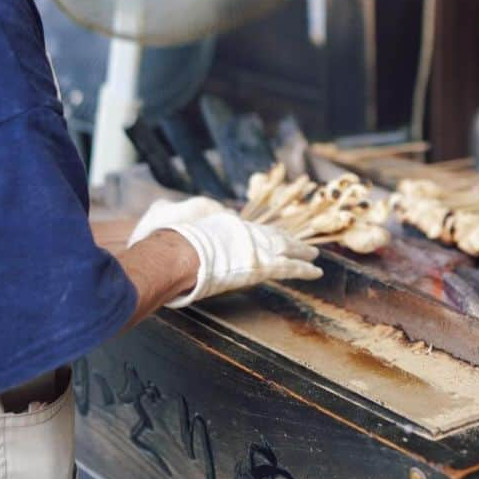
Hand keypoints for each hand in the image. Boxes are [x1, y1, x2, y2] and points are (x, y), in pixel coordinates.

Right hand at [129, 197, 321, 306]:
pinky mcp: (264, 265)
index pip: (242, 228)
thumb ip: (164, 211)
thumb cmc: (168, 237)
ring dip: (301, 250)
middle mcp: (244, 230)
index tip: (253, 238)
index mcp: (223, 221)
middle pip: (270, 233)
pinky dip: (305, 269)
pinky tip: (317, 271)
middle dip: (284, 238)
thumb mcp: (160, 216)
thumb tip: (162, 207)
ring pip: (286, 247)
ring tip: (314, 253)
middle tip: (297, 240)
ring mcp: (256, 246)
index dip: (250, 234)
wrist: (179, 251)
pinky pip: (290, 268)